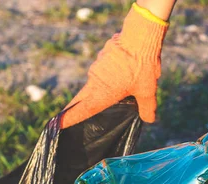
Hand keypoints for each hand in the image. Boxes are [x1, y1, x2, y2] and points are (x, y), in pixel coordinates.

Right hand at [61, 3, 168, 128]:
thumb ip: (147, 108)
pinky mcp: (102, 55)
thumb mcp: (147, 91)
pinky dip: (109, 71)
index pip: (83, 110)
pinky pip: (103, 67)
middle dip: (74, 106)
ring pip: (95, 81)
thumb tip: (149, 119)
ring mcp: (97, 66)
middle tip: (65, 115)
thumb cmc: (142, 67)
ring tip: (114, 88)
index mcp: (102, 93)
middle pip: (81, 97)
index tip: (58, 124)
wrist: (140, 36)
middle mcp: (95, 81)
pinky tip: (123, 70)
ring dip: (102, 86)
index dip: (70, 118)